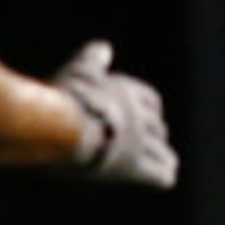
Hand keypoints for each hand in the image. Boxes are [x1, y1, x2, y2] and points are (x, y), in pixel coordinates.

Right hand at [56, 40, 178, 187]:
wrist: (59, 126)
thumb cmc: (63, 98)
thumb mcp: (78, 72)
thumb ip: (92, 60)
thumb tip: (103, 47)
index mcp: (128, 92)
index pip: (151, 100)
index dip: (148, 111)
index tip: (144, 117)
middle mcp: (140, 117)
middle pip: (158, 128)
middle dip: (154, 137)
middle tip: (148, 146)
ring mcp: (141, 144)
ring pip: (164, 152)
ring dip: (163, 158)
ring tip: (164, 164)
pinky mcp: (135, 168)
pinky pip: (161, 175)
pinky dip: (163, 176)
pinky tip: (165, 178)